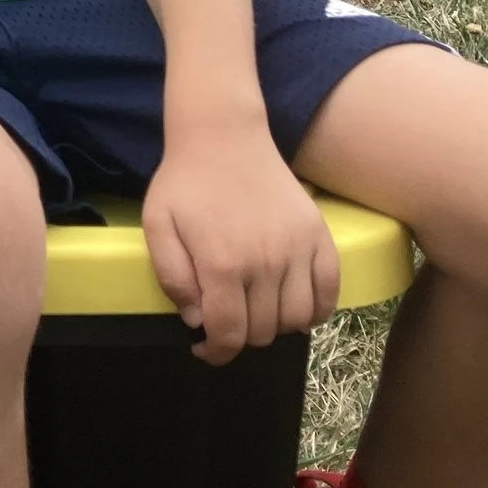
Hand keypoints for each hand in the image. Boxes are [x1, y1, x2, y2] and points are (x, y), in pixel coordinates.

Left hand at [142, 122, 339, 365]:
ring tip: (255, 311)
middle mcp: (266, 262)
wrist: (224, 136)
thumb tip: (196, 319)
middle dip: (240, 336)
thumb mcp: (157, 226)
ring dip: (276, 326)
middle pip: (263, 331)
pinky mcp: (320, 236)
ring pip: (298, 319)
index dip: (217, 352)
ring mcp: (298, 249)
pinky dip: (317, 311)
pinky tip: (295, 309)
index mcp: (223, 264)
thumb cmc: (184, 183)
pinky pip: (330, 292)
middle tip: (226, 320)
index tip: (206, 348)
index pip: (229, 334)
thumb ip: (173, 277)